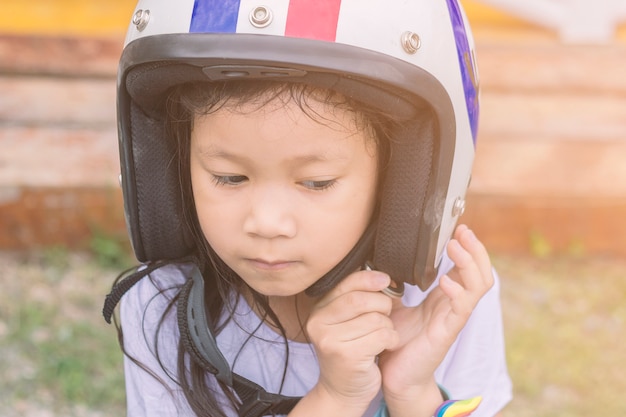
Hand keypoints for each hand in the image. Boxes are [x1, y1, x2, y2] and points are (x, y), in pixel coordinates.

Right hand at [305, 268, 398, 411]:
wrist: (342, 390)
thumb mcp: (346, 321)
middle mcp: (318, 323)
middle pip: (361, 300)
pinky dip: (391, 339)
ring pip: (374, 319)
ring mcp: (330, 340)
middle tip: (386, 315)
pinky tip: (386, 345)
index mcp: (319, 309)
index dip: (369, 279)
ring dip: (388, 326)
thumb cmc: (350, 351)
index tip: (385, 279)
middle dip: (382, 304)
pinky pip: (381, 336)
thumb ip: (356, 298)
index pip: (346, 283)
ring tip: (383, 335)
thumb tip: (381, 276)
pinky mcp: (346, 356)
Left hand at [378, 225, 493, 412]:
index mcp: (445, 296)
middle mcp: (455, 305)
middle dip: (475, 249)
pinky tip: (445, 281)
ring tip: (455, 247)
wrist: (396, 375)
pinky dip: (457, 291)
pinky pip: (462, 308)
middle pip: (481, 272)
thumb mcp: (396, 305)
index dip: (467, 246)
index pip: (467, 266)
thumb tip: (386, 261)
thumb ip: (397, 285)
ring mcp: (454, 318)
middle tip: (462, 231)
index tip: (458, 228)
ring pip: (478, 286)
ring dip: (468, 263)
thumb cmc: (398, 340)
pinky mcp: (448, 332)